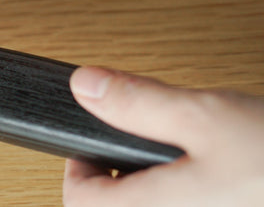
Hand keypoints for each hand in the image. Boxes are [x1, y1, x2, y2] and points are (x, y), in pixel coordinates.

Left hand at [63, 66, 263, 206]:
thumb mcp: (202, 117)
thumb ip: (138, 103)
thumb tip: (86, 86)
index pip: (79, 202)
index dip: (75, 165)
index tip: (89, 139)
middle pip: (114, 204)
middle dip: (115, 170)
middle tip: (132, 137)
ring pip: (150, 203)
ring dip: (148, 177)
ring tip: (173, 146)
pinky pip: (185, 201)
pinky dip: (181, 182)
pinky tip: (204, 158)